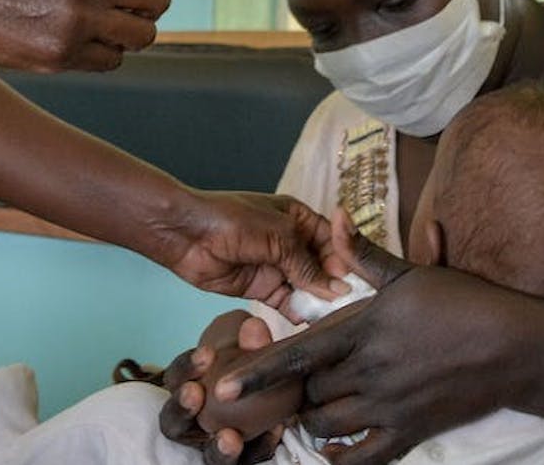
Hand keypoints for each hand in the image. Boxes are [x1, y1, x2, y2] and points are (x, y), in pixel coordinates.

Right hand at [0, 0, 171, 70]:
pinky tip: (78, 43)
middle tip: (124, 10)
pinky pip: (112, 61)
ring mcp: (78, 22)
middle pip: (159, 3)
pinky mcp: (63, 55)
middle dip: (147, 8)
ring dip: (129, 35)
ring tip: (101, 28)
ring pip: (142, 36)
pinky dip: (103, 55)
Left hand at [160, 191, 345, 308]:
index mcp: (300, 219)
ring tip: (335, 320)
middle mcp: (293, 243)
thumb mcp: (279, 237)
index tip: (358, 284)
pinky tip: (311, 325)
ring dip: (319, 302)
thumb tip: (338, 290)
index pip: (333, 242)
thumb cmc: (233, 221)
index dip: (346, 262)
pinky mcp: (263, 288)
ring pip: (307, 288)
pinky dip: (299, 313)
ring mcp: (278, 267)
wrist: (185, 234)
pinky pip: (287, 302)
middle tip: (350, 309)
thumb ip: (308, 265)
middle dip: (335, 286)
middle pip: (323, 268)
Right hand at [160, 312, 283, 464]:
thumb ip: (252, 341)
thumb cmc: (252, 370)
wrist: (278, 396)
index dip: (186, 367)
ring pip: (207, 455)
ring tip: (229, 438)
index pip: (175, 378)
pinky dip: (259, 447)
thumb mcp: (251, 350)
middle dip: (181, 408)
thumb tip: (253, 327)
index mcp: (188, 389)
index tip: (207, 354)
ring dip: (216, 448)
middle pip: (173, 423)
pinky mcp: (241, 459)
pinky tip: (275, 432)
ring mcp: (214, 445)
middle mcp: (193, 423)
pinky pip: (248, 460)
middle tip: (194, 393)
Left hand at [213, 231, 524, 464]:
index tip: (223, 385)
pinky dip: (340, 459)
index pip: (299, 355)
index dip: (258, 372)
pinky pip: (363, 458)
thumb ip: (364, 253)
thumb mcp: (410, 273)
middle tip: (291, 386)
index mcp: (365, 330)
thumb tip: (334, 215)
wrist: (515, 347)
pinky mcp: (411, 432)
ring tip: (312, 409)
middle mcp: (371, 372)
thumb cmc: (463, 302)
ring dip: (314, 420)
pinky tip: (330, 453)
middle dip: (296, 391)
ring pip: (328, 425)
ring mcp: (390, 407)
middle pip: (310, 392)